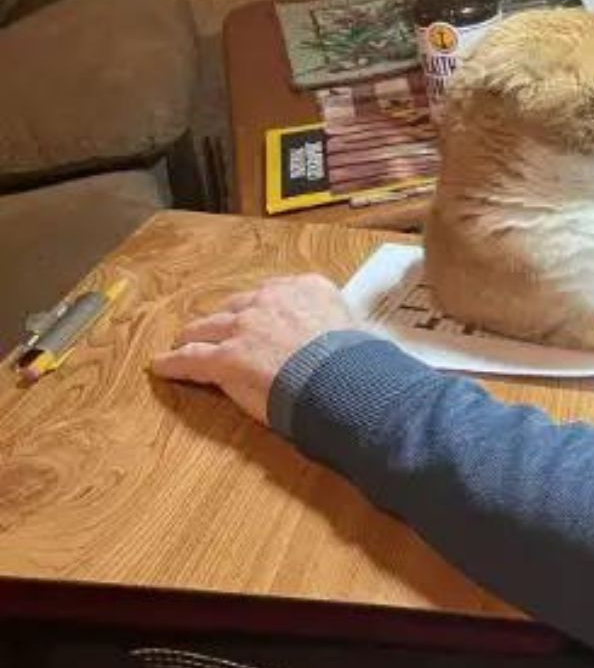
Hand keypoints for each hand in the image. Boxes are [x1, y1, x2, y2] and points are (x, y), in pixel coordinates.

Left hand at [151, 274, 356, 424]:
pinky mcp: (225, 358)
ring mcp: (244, 327)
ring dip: (194, 334)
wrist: (344, 379)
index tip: (258, 315)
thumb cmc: (358, 362)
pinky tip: (161, 366)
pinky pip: (191, 358)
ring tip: (183, 342)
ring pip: (207, 326)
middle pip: (237, 306)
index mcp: (307, 288)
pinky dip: (173, 362)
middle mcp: (271, 299)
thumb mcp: (355, 328)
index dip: (262, 307)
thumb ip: (337, 326)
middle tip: (216, 329)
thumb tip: (345, 342)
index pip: (276, 293)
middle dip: (225, 318)